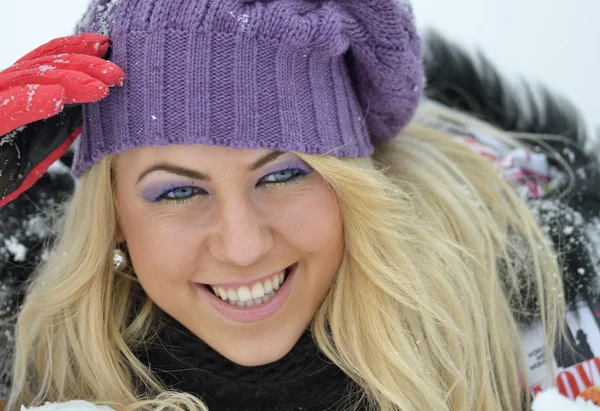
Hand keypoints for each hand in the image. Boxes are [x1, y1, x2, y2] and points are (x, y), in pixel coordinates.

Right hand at [0, 33, 124, 207]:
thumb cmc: (2, 170)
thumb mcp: (38, 149)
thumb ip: (61, 128)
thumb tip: (92, 115)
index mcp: (18, 93)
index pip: (48, 63)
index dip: (77, 52)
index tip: (107, 48)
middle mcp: (5, 91)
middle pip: (44, 65)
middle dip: (84, 65)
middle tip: (116, 73)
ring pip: (31, 79)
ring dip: (70, 81)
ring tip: (99, 88)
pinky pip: (6, 108)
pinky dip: (32, 100)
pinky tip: (57, 97)